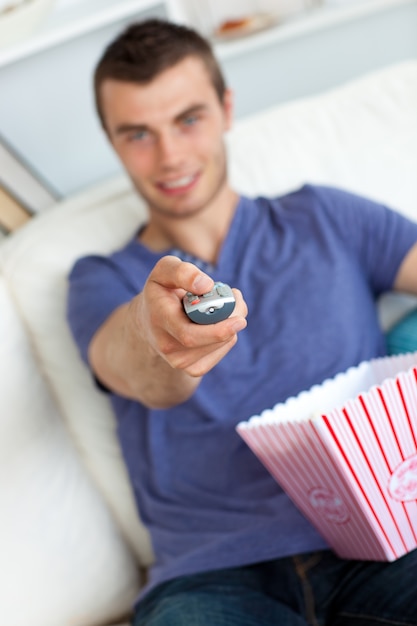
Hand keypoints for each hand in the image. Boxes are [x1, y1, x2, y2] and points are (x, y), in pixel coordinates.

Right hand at [134, 255, 247, 377]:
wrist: (150, 319)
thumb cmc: (163, 290)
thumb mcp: (165, 271)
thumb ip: (182, 272)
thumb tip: (206, 285)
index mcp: (160, 319)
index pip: (189, 334)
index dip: (217, 330)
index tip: (239, 319)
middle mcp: (167, 346)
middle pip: (208, 342)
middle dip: (230, 323)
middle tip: (239, 303)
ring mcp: (179, 361)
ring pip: (220, 345)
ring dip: (231, 325)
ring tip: (225, 306)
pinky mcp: (191, 368)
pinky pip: (221, 352)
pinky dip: (228, 336)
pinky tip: (219, 323)